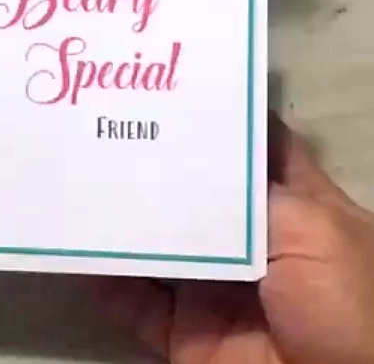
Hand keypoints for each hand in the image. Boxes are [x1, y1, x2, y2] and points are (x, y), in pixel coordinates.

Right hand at [98, 114, 373, 363]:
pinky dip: (101, 280)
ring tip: (76, 180)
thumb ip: (249, 193)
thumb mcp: (312, 230)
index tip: (170, 88)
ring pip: (154, 246)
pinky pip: (132, 302)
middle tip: (101, 128)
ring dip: (118, 221)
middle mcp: (248, 243)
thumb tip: (187, 157)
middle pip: (190, 196)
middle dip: (150, 166)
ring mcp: (212, 288)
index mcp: (291, 209)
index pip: (252, 150)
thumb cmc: (349, 305)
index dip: (218, 120)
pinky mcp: (184, 332)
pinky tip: (73, 249)